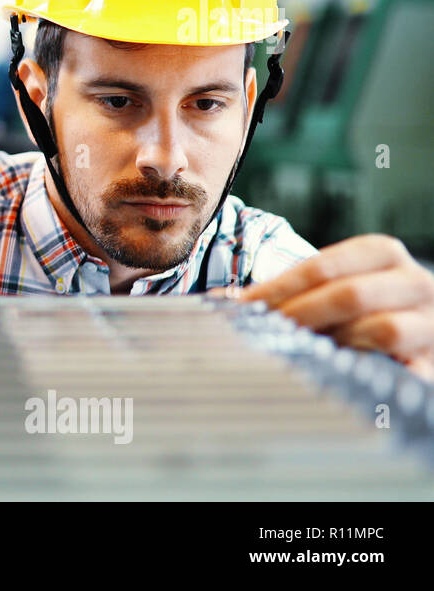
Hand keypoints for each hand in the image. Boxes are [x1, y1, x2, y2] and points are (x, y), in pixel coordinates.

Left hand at [220, 234, 433, 376]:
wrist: (419, 326)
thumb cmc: (362, 304)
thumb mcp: (334, 282)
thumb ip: (291, 289)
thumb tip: (220, 300)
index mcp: (382, 253)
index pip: (323, 266)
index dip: (277, 289)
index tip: (241, 308)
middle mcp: (414, 283)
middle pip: (350, 295)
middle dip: (298, 316)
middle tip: (262, 334)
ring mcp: (430, 324)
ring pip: (384, 330)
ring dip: (334, 343)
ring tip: (298, 353)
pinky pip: (405, 374)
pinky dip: (370, 376)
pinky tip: (336, 380)